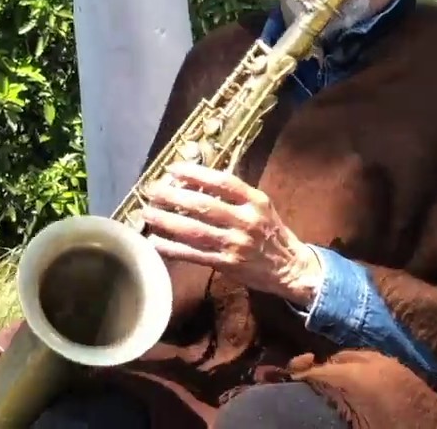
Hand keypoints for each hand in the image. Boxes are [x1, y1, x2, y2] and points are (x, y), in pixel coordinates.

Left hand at [141, 162, 323, 306]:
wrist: (289, 267)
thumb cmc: (270, 231)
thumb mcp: (259, 205)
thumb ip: (233, 194)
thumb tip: (194, 179)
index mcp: (255, 200)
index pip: (223, 182)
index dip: (195, 173)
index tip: (173, 168)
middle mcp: (245, 221)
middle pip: (204, 206)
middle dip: (173, 197)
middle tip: (151, 190)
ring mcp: (235, 244)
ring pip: (195, 231)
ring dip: (167, 222)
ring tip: (147, 213)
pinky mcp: (227, 264)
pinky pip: (194, 255)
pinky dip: (173, 248)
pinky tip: (156, 242)